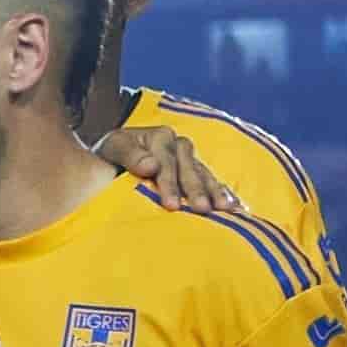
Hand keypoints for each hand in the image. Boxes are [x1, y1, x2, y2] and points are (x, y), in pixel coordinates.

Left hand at [97, 124, 228, 213]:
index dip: (169, 184)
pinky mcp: (195, 170)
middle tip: (202, 210)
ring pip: (204, 174)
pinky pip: (211, 180)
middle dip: (195, 190)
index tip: (170, 205)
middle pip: (189, 169)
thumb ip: (130, 155)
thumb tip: (151, 165)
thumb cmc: (110, 154)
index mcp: (160, 136)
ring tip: (225, 209)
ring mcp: (189, 158)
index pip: (166, 163)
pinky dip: (222, 192)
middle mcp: (178, 144)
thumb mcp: (113, 148)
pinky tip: (235, 206)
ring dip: (215, 191)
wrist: (112, 157)